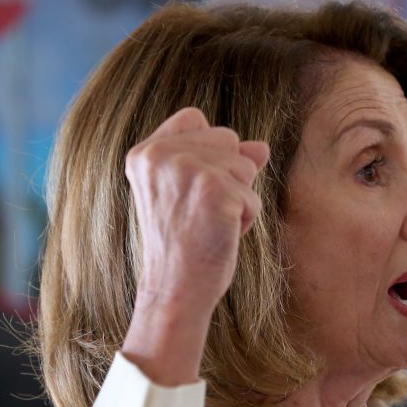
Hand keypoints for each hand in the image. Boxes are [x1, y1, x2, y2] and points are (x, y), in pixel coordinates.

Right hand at [120, 108, 269, 384]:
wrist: (176, 289)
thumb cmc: (184, 244)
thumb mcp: (194, 194)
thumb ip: (222, 160)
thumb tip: (260, 146)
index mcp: (145, 152)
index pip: (195, 118)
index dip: (209, 151)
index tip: (191, 190)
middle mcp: (161, 154)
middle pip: (227, 139)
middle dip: (228, 177)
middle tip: (200, 213)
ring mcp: (187, 169)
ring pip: (245, 167)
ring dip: (238, 200)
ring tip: (209, 224)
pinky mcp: (214, 189)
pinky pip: (253, 197)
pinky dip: (245, 220)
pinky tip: (219, 236)